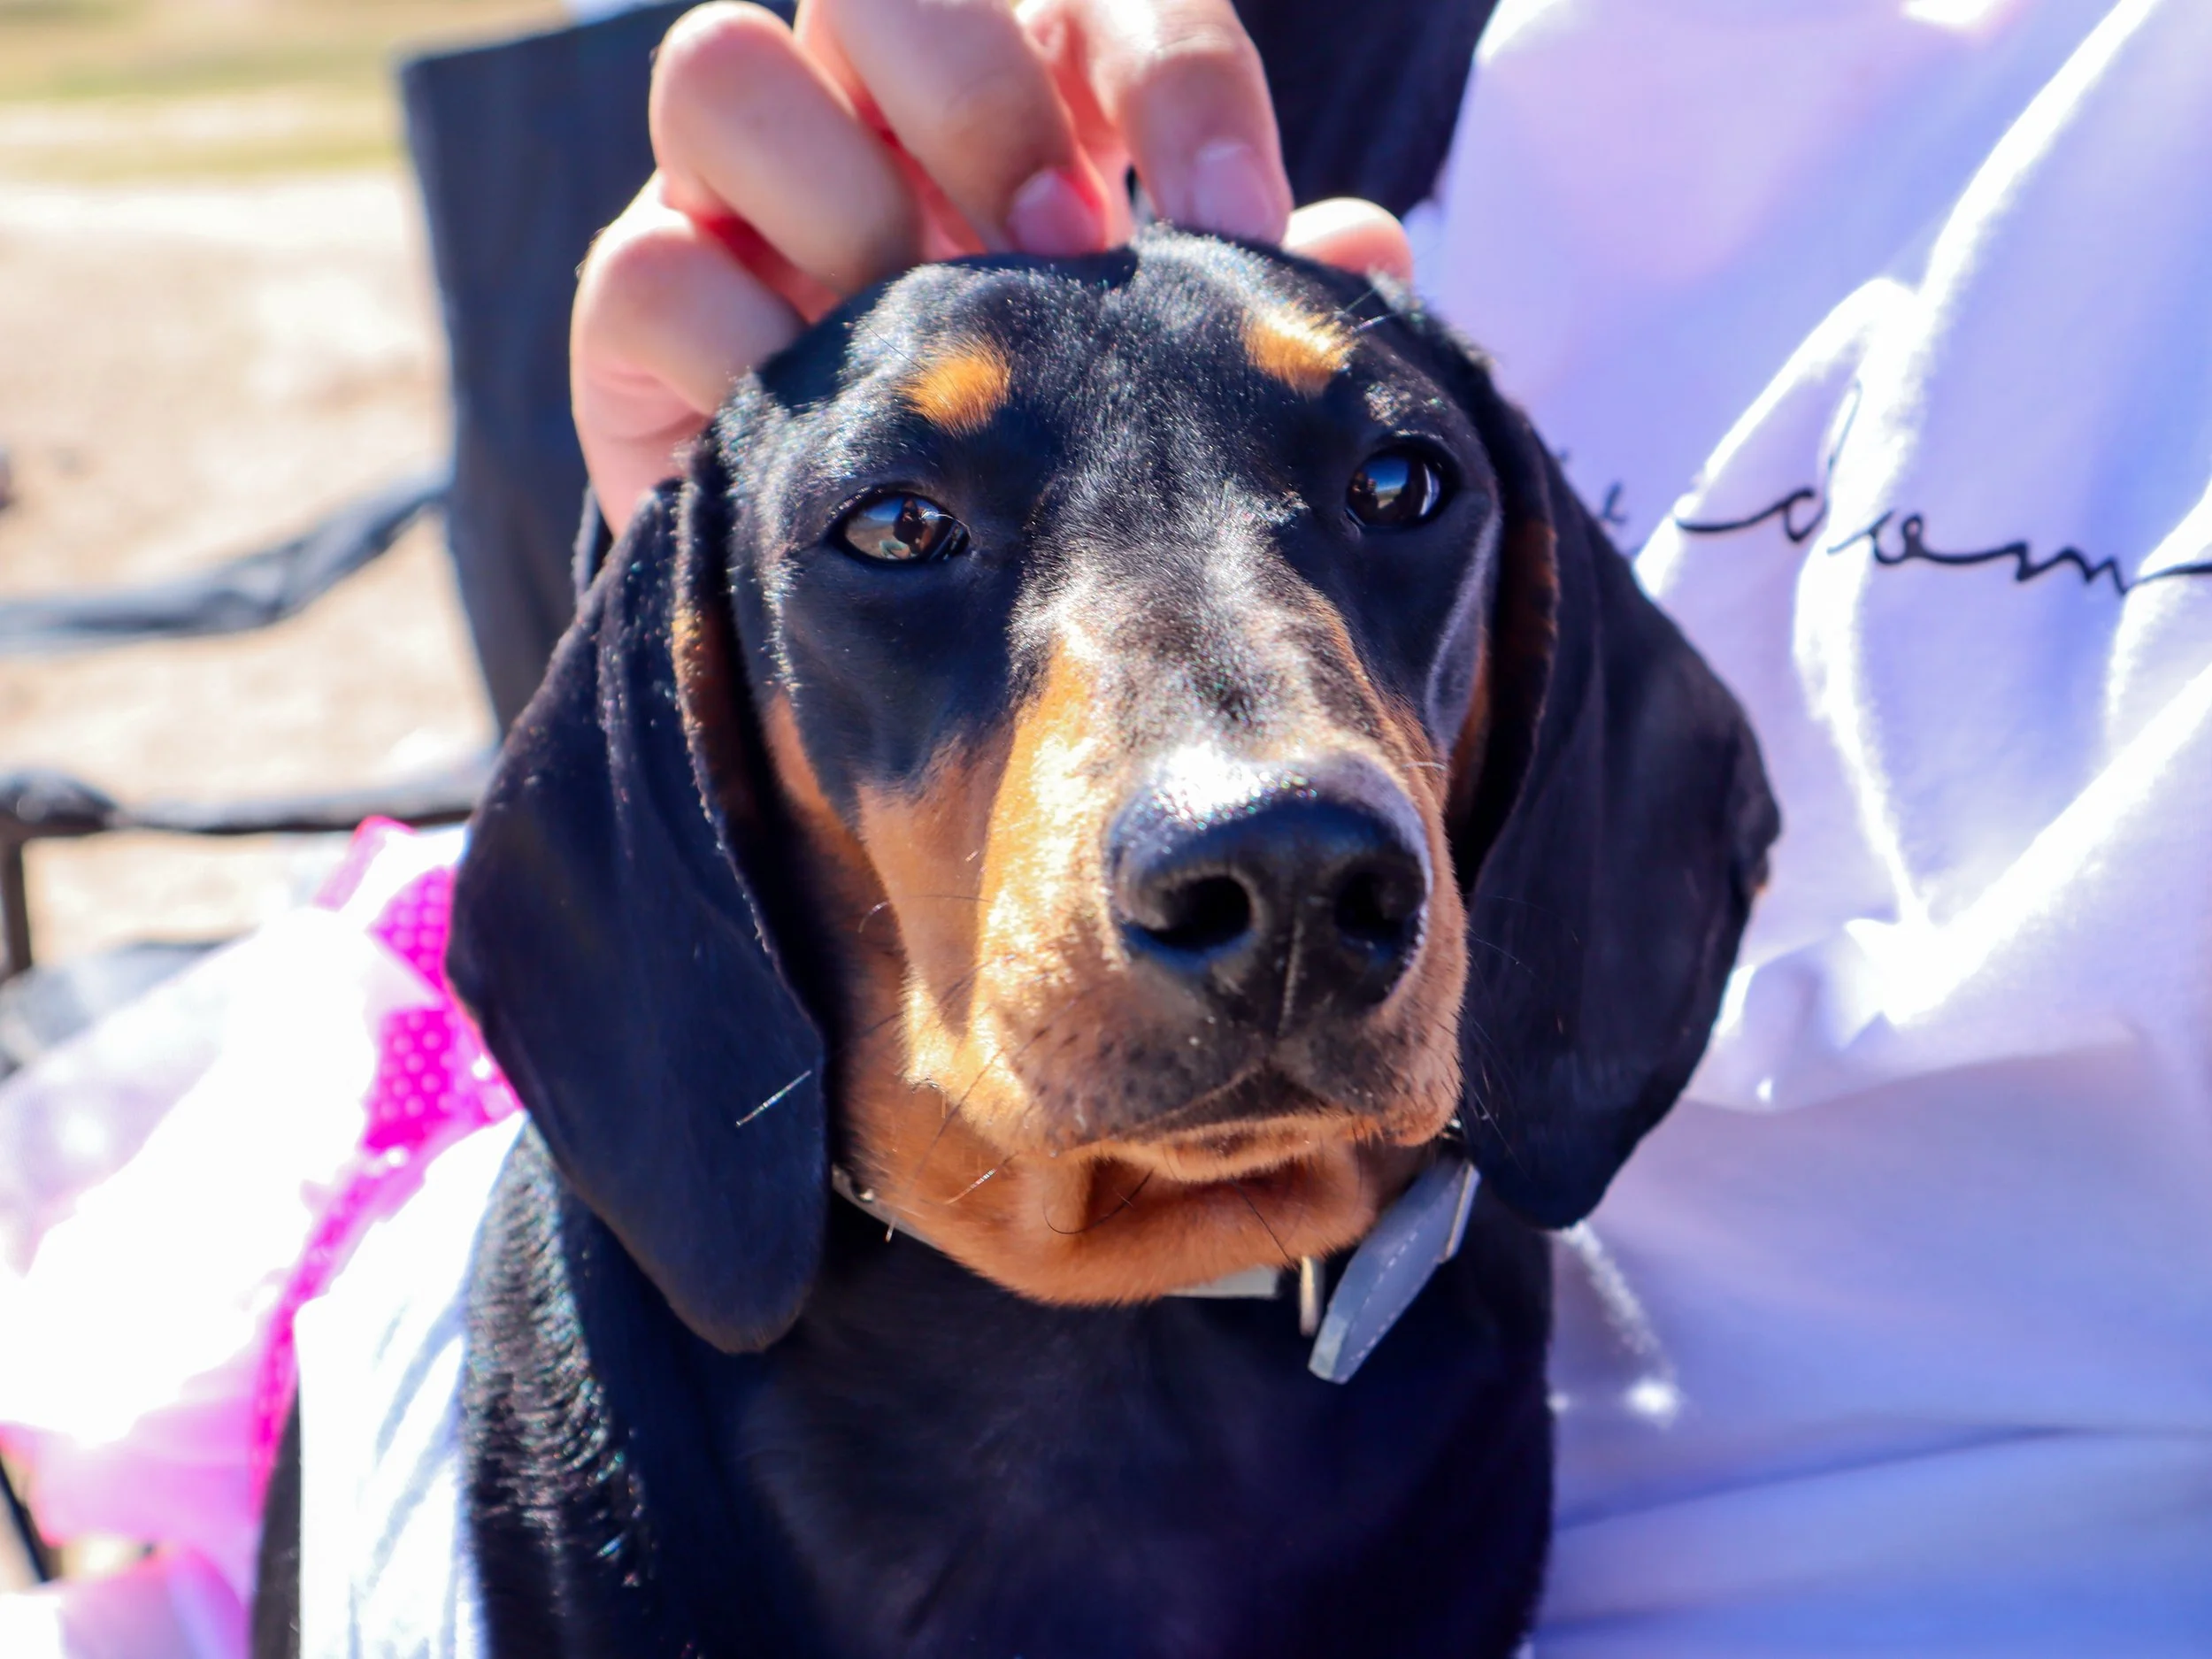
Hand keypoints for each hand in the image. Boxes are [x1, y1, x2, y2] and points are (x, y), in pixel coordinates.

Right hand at [573, 0, 1413, 527]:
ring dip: (834, 194)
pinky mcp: (640, 327)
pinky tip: (829, 432)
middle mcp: (864, 123)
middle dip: (980, 95)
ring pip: (718, 69)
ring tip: (919, 326)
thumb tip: (1361, 242)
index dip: (1164, 74)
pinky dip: (732, 341)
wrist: (914, 657)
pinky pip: (645, 272)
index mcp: (1017, 106)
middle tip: (1065, 245)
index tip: (1236, 218)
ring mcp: (736, 213)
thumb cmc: (1060, 497)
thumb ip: (1256, 316)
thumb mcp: (1172, 408)